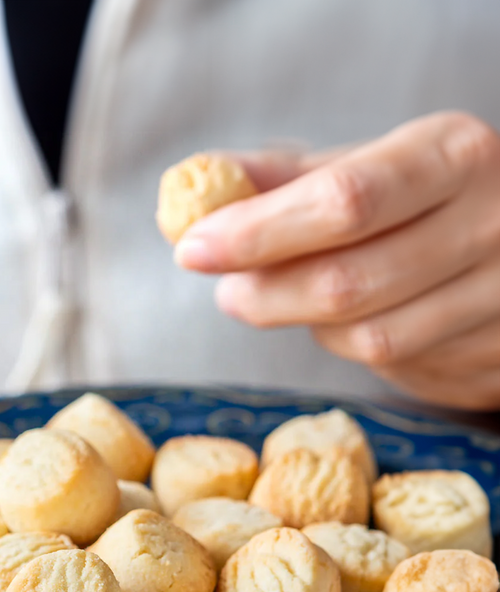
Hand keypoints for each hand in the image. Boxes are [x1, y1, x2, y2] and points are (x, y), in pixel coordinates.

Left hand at [175, 113, 499, 410]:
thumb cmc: (418, 199)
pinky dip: (351, 347)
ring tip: (291, 296)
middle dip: (265, 294)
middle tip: (228, 290)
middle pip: (345, 284)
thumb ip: (278, 180)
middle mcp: (491, 223)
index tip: (193, 248)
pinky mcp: (494, 356)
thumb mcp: (361, 168)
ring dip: (308, 325)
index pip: (343, 201)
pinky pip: (396, 367)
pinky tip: (351, 318)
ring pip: (367, 338)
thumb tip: (189, 188)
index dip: (257, 232)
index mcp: (450, 156)